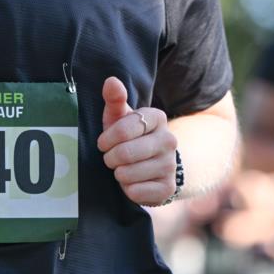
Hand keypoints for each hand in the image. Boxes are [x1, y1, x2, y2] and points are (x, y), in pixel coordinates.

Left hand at [98, 77, 177, 205]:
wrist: (153, 165)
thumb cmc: (129, 138)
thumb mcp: (120, 118)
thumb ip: (115, 99)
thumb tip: (111, 81)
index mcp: (157, 118)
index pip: (124, 128)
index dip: (107, 139)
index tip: (103, 143)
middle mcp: (169, 140)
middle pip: (125, 153)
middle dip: (110, 158)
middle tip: (111, 159)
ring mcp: (170, 165)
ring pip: (128, 174)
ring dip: (119, 174)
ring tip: (123, 169)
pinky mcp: (168, 188)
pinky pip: (136, 192)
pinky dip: (128, 190)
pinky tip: (132, 183)